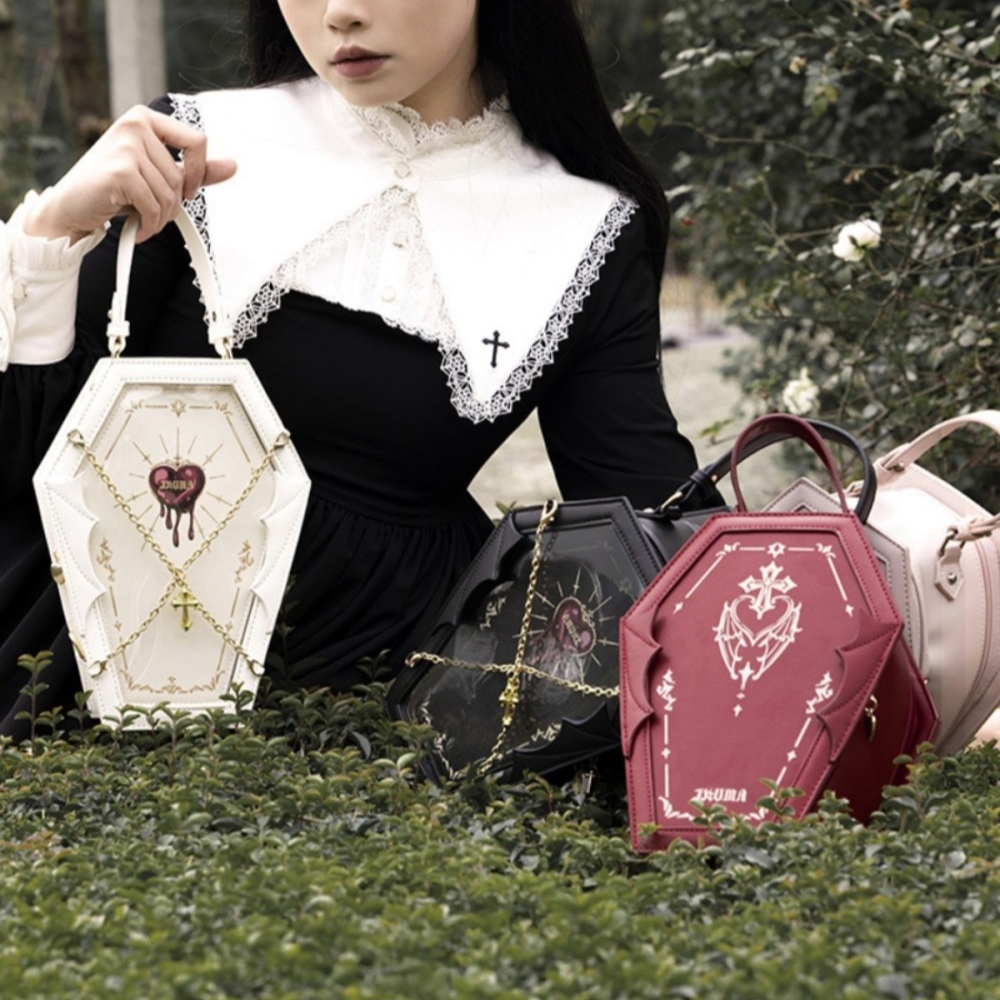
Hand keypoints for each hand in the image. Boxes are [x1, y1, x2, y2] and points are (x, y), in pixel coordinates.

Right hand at [24, 105, 237, 243]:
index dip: (197, 173)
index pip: (197, 140)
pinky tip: (136, 227)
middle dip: (172, 205)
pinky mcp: (121, 172)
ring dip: (160, 219)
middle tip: (152, 212)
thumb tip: (232, 166)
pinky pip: (155, 207)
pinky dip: (149, 225)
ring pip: (170, 195)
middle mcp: (135, 125)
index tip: (187, 190)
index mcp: (146, 119)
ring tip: (142, 220)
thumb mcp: (156, 173)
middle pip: (181, 177)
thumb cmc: (112, 189)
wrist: (70, 207)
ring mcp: (126, 146)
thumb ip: (192, 169)